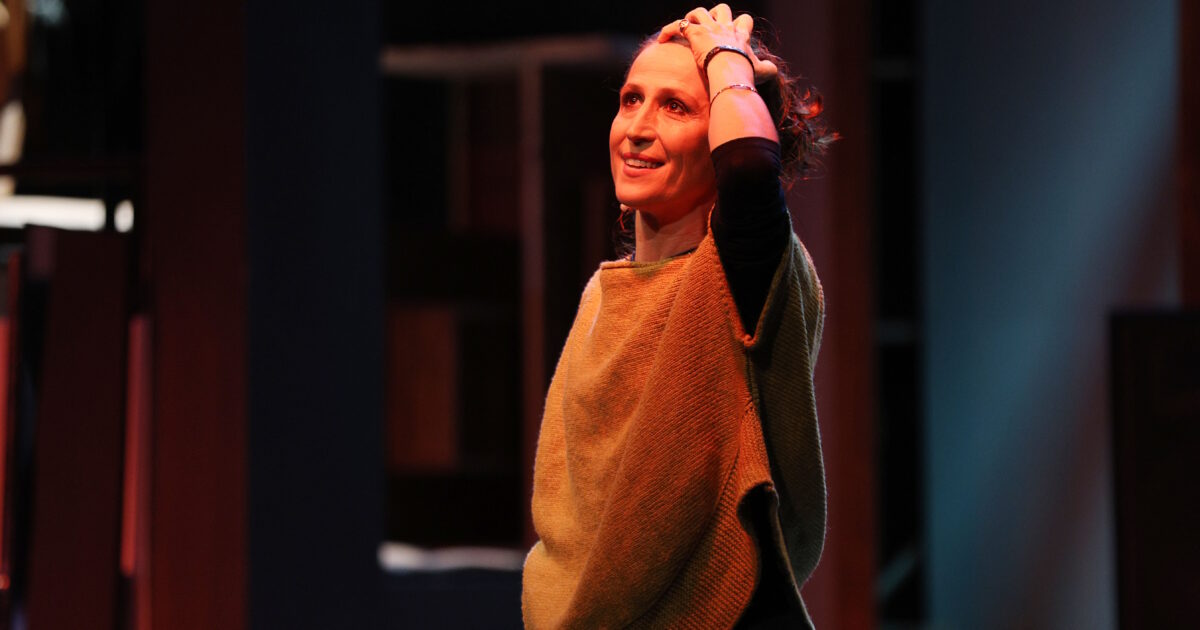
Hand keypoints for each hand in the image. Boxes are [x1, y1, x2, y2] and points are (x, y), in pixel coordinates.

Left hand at [657, 4, 777, 82]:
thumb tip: (772, 70)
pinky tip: (662, 38)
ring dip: (692, 19)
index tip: (733, 36)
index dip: (738, 25)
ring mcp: (710, 28)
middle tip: (708, 28)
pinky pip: (678, 25)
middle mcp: (725, 27)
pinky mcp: (695, 33)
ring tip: (687, 29)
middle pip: (722, 9)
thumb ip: (768, 68)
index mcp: (740, 35)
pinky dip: (669, 30)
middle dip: (714, 15)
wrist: (732, 70)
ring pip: (699, 12)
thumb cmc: (746, 72)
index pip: (744, 21)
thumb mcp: (762, 70)